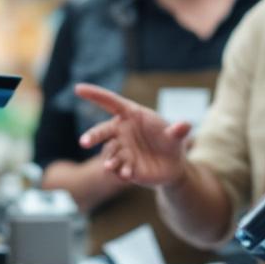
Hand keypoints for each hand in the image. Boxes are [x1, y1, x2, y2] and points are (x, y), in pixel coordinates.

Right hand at [74, 83, 190, 187]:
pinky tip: (127, 175)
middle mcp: (121, 131)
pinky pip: (118, 168)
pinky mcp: (123, 166)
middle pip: (103, 131)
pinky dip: (120, 171)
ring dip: (109, 159)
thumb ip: (178, 131)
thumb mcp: (176, 136)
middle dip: (93, 135)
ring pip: (109, 153)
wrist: (173, 167)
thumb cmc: (171, 141)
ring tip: (110, 167)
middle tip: (84, 142)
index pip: (110, 101)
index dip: (95, 94)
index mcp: (131, 114)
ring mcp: (121, 149)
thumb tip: (186, 125)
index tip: (78, 88)